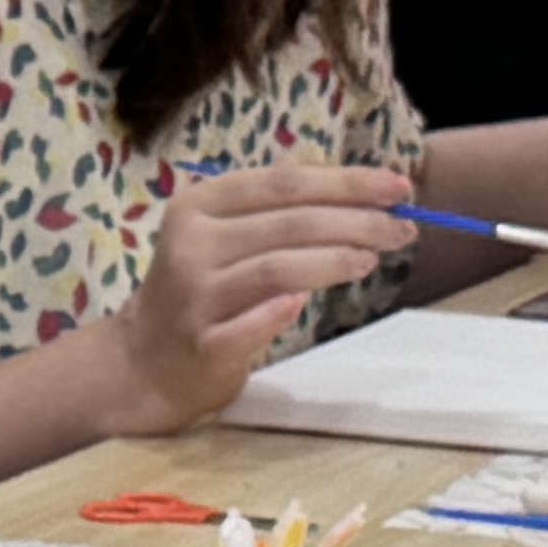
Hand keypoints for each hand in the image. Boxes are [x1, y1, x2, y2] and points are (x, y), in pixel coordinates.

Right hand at [86, 165, 411, 436]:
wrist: (145, 363)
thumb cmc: (202, 292)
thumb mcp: (224, 234)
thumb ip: (277, 206)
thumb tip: (362, 188)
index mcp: (199, 205)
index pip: (285, 183)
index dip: (346, 182)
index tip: (398, 187)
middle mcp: (191, 243)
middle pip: (290, 223)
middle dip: (357, 222)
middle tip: (402, 228)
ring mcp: (193, 294)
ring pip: (278, 268)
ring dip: (334, 261)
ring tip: (371, 260)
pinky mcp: (202, 342)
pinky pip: (253, 324)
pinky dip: (282, 311)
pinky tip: (306, 303)